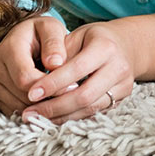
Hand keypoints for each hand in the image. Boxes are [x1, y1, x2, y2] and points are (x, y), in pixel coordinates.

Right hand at [0, 15, 68, 116]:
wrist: (25, 35)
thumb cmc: (42, 31)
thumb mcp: (51, 28)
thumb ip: (54, 44)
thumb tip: (55, 64)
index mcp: (9, 48)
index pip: (25, 77)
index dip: (48, 86)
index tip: (71, 86)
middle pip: (20, 93)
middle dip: (47, 97)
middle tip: (69, 96)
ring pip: (16, 104)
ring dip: (39, 106)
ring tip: (61, 99)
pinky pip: (11, 108)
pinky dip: (30, 109)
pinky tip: (47, 103)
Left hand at [17, 22, 134, 123]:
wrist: (126, 45)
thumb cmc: (93, 39)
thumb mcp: (76, 37)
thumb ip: (59, 56)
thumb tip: (37, 81)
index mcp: (106, 47)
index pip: (78, 69)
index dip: (53, 83)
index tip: (31, 94)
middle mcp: (119, 66)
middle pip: (85, 95)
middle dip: (54, 107)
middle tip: (29, 113)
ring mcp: (124, 84)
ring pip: (90, 108)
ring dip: (60, 117)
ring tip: (36, 118)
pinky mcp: (123, 98)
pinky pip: (94, 113)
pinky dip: (72, 118)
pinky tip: (54, 118)